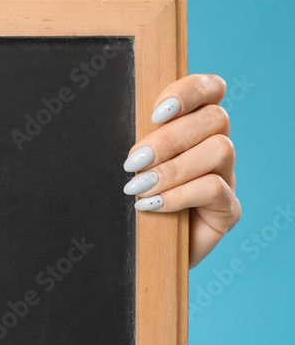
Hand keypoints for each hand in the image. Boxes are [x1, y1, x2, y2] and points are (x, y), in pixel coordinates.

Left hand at [122, 74, 240, 267]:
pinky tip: (152, 206)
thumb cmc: (125, 205)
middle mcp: (214, 149)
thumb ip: (135, 141)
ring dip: (173, 168)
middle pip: (215, 119)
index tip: (157, 111)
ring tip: (138, 188)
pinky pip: (215, 189)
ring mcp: (225, 179)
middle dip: (170, 138)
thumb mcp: (127, 166)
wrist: (135, 254)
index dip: (190, 90)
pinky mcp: (227, 211)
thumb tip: (117, 117)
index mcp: (193, 129)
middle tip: (133, 161)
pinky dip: (180, 194)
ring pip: (220, 150)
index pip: (211, 90)